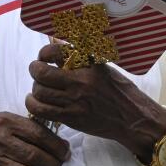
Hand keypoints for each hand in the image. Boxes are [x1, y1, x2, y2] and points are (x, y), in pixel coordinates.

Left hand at [26, 44, 165, 164]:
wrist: (132, 118)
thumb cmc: (121, 91)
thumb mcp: (105, 69)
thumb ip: (83, 60)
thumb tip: (60, 47)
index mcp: (91, 65)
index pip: (57, 52)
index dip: (44, 52)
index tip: (44, 55)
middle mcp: (81, 81)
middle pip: (42, 73)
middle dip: (35, 69)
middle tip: (37, 70)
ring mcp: (75, 100)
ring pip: (39, 91)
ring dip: (35, 88)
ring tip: (39, 87)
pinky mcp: (71, 117)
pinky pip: (42, 110)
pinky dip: (33, 104)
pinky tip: (36, 101)